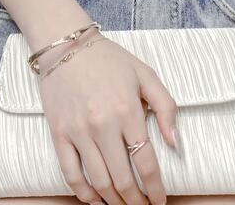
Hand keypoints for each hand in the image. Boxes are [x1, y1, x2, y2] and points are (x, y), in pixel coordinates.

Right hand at [38, 29, 177, 204]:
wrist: (67, 46)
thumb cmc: (109, 60)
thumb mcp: (145, 75)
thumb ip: (166, 107)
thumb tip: (175, 142)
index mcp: (128, 110)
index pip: (146, 162)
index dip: (156, 188)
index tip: (161, 201)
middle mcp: (103, 124)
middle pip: (122, 179)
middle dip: (136, 201)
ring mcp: (79, 131)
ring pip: (98, 182)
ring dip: (113, 202)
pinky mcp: (59, 134)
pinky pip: (71, 174)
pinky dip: (84, 193)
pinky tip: (94, 200)